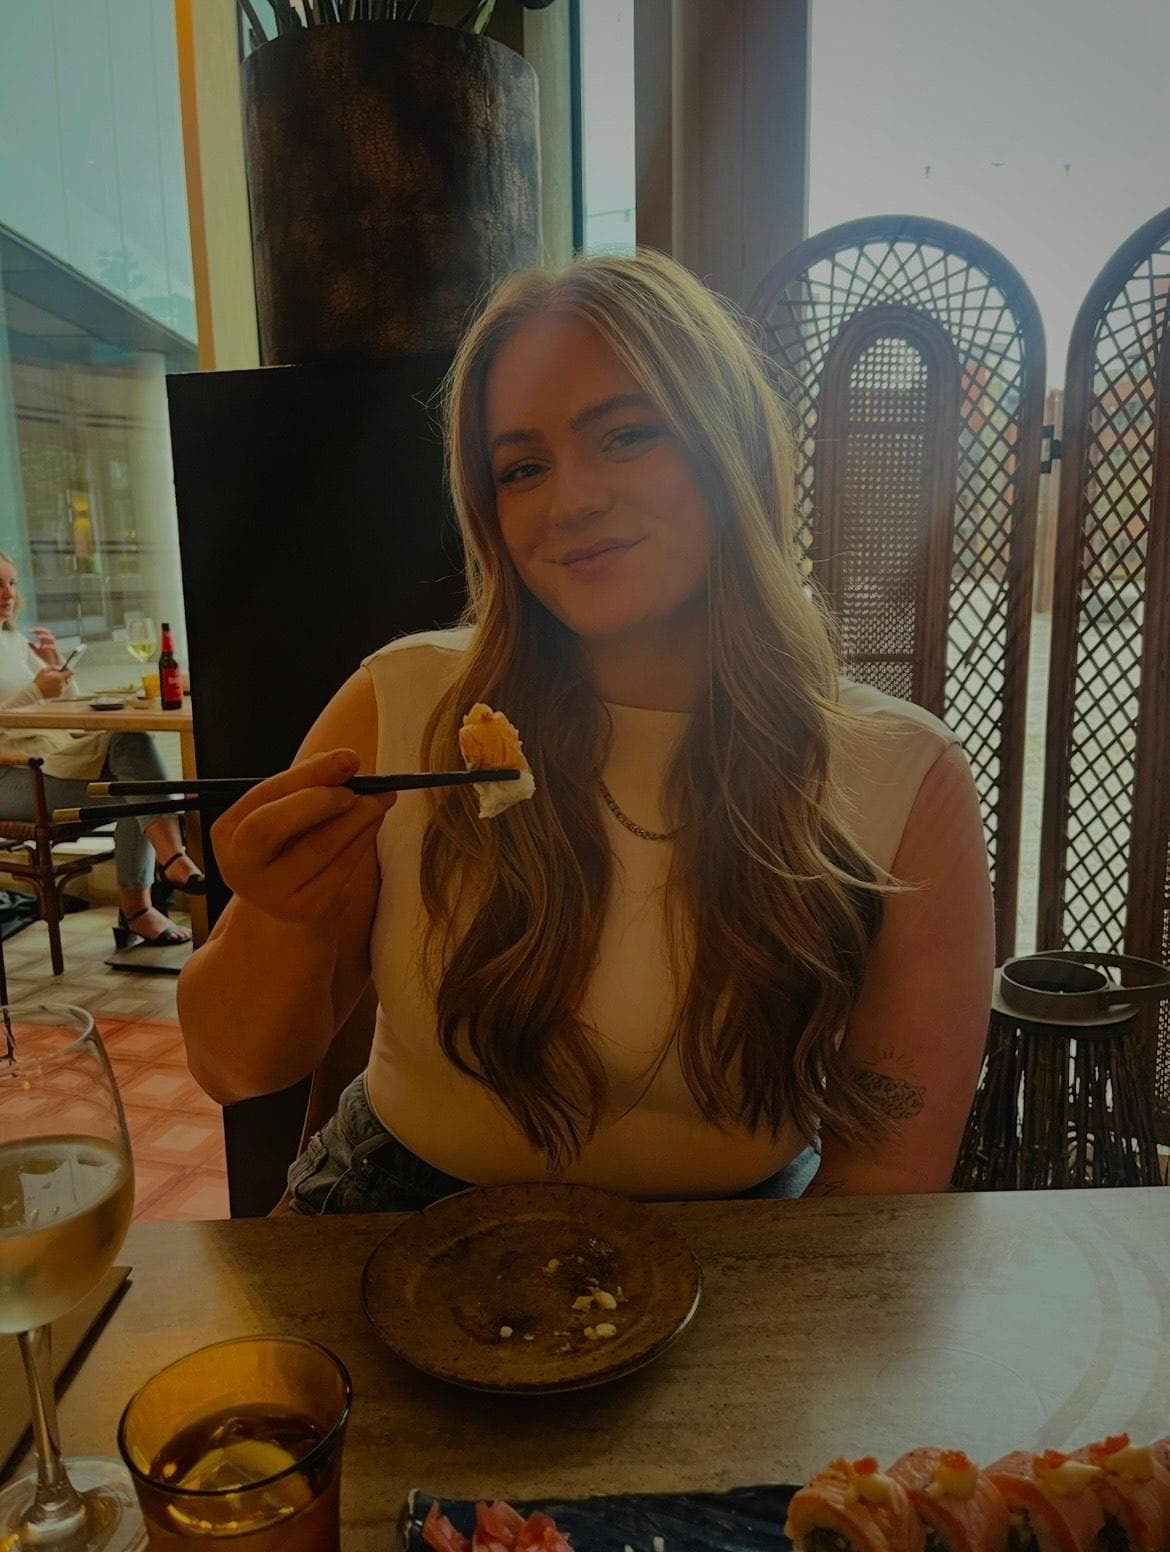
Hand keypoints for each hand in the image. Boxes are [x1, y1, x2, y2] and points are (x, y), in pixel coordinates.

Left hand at [28, 629, 60, 666]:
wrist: (54, 665)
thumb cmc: (46, 657)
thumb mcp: (37, 651)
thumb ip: (33, 647)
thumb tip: (27, 642)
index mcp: (46, 641)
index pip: (42, 632)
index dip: (36, 630)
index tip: (30, 631)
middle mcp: (50, 642)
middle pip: (48, 633)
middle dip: (41, 630)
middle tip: (34, 630)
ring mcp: (53, 647)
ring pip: (52, 638)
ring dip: (45, 636)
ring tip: (38, 636)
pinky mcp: (56, 652)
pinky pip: (53, 647)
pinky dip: (48, 646)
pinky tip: (42, 647)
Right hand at [34, 668, 72, 698]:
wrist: (36, 692)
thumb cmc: (39, 680)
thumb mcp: (44, 670)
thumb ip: (53, 667)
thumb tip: (60, 667)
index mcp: (60, 677)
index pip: (70, 673)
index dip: (69, 671)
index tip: (67, 671)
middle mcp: (62, 684)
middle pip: (68, 679)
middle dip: (64, 677)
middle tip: (57, 677)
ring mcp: (62, 690)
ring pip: (65, 685)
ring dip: (62, 683)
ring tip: (53, 683)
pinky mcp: (60, 695)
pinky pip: (62, 690)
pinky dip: (59, 688)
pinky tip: (52, 688)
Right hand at [209, 749, 396, 926]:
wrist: (289, 897)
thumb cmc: (288, 841)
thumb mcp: (286, 808)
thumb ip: (307, 782)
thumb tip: (343, 761)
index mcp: (227, 832)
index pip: (262, 797)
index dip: (307, 776)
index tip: (347, 759)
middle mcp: (240, 866)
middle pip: (269, 827)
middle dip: (317, 802)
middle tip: (355, 789)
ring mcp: (270, 893)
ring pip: (317, 848)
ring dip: (356, 818)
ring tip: (380, 799)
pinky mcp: (305, 909)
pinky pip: (340, 869)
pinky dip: (361, 841)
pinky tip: (373, 823)